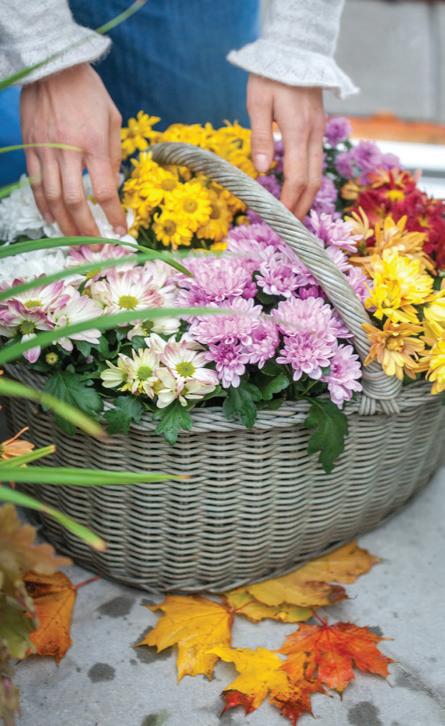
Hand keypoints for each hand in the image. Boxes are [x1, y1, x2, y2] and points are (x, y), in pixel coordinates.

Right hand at [20, 63, 126, 236]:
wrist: (52, 66)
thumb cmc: (87, 91)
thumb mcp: (112, 117)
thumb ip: (114, 153)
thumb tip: (113, 184)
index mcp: (93, 144)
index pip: (104, 190)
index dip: (112, 215)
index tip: (120, 230)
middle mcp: (68, 151)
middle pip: (75, 201)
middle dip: (87, 229)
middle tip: (96, 246)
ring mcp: (45, 151)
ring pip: (53, 198)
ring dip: (65, 224)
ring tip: (75, 240)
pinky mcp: (30, 148)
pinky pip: (36, 184)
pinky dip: (44, 206)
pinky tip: (52, 220)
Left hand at [247, 75, 324, 218]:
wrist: (296, 49)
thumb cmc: (270, 75)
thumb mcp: (257, 103)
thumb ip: (260, 136)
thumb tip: (263, 170)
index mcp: (297, 131)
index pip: (297, 178)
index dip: (289, 202)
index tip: (279, 219)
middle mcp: (313, 135)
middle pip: (313, 181)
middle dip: (301, 206)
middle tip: (288, 226)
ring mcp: (319, 131)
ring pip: (318, 173)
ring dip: (307, 196)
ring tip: (294, 213)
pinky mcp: (318, 128)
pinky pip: (317, 161)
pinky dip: (310, 180)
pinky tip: (299, 189)